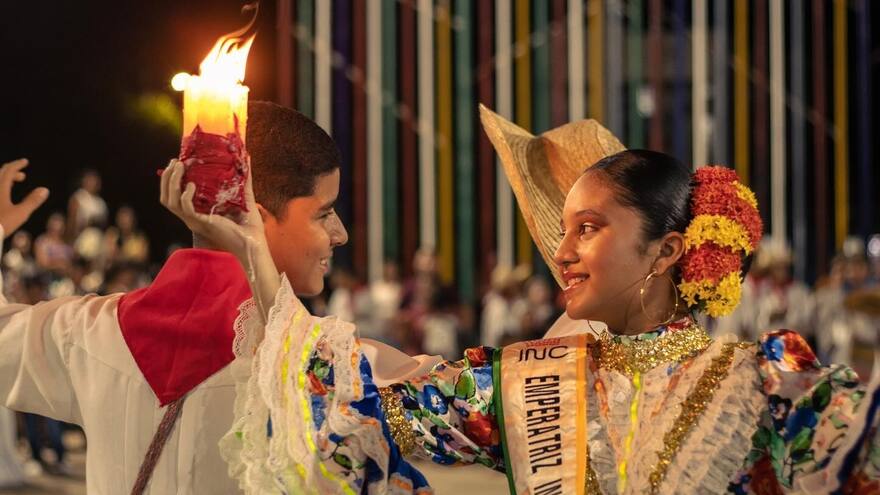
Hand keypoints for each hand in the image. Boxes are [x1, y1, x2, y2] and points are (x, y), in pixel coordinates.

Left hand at [0, 159, 48, 238]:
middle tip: (22, 175)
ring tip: (14, 184)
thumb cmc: (1, 224)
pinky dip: (1, 187)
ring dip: (5, 179)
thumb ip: (32, 201)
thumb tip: (44, 190)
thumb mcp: (21, 214)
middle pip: (0, 173)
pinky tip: (4, 195)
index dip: (17, 165)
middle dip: (12, 171)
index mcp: (0, 188)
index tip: (25, 162)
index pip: (9, 171)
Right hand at [160, 159, 279, 320]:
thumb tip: (247, 158)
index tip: (178, 162)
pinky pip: (186, 208)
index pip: (174, 197)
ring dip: (172, 182)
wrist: (254, 244)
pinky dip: (185, 195)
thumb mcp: (245, 196)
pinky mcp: (202, 223)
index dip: (171, 180)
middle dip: (167, 178)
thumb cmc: (249, 225)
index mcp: (198, 213)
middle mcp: (192, 218)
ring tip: (179, 166)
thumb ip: (244, 178)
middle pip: (166, 198)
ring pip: (170, 202)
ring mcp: (195, 222)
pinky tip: (191, 185)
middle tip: (175, 161)